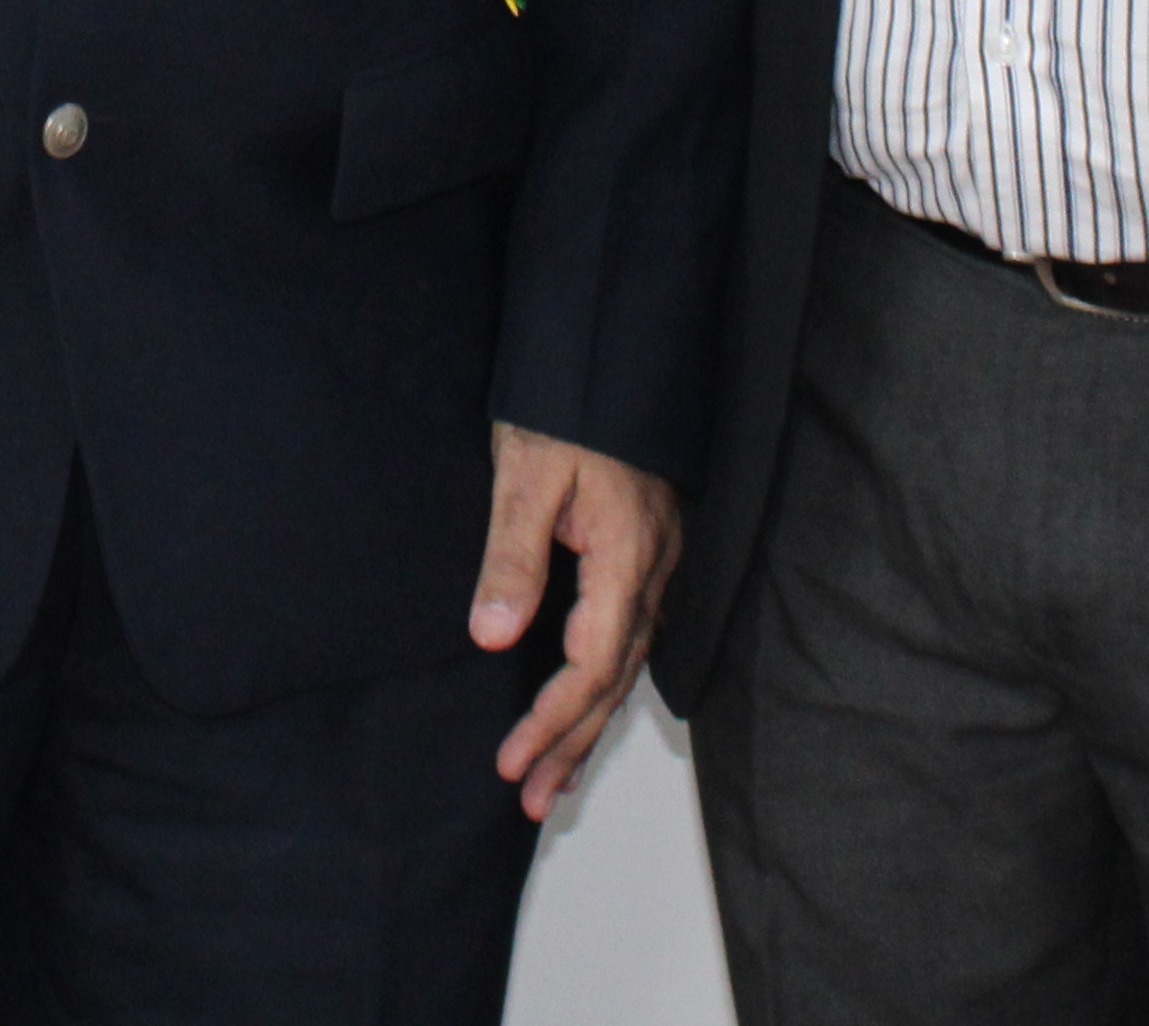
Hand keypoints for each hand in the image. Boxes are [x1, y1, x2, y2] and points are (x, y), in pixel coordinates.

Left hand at [473, 426, 681, 819]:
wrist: (608, 348)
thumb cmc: (567, 402)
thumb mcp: (526, 472)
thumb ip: (514, 553)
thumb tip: (493, 634)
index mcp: (626, 555)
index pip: (591, 663)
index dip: (553, 719)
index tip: (513, 760)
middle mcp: (652, 571)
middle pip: (615, 680)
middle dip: (573, 744)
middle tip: (533, 800)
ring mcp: (655, 565)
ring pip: (626, 666)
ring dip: (589, 726)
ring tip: (555, 781)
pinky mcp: (645, 556)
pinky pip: (629, 638)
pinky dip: (604, 685)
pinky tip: (586, 710)